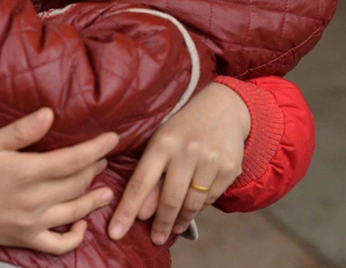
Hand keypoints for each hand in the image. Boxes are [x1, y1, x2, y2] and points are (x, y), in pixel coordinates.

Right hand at [0, 107, 118, 253]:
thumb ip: (22, 131)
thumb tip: (49, 114)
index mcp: (25, 172)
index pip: (73, 159)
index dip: (96, 148)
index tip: (112, 138)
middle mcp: (33, 200)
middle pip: (77, 183)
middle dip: (94, 168)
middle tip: (102, 156)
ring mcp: (31, 223)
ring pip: (75, 211)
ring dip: (94, 199)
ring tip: (106, 190)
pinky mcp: (25, 239)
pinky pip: (59, 245)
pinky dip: (76, 237)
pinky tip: (81, 224)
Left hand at [108, 83, 250, 243]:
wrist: (224, 107)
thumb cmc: (183, 128)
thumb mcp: (161, 142)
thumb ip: (151, 175)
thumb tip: (142, 213)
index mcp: (162, 142)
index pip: (140, 182)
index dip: (127, 210)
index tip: (115, 232)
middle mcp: (186, 150)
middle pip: (169, 198)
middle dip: (160, 224)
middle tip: (155, 239)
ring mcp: (210, 159)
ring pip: (192, 203)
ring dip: (180, 220)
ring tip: (172, 228)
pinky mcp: (229, 167)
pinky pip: (211, 198)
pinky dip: (200, 207)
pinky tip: (192, 207)